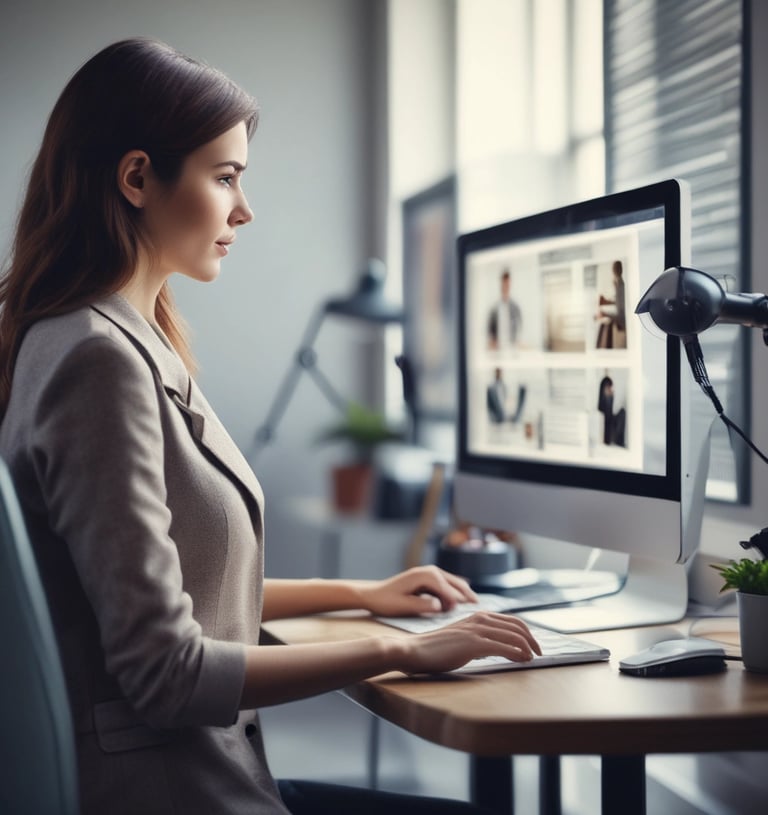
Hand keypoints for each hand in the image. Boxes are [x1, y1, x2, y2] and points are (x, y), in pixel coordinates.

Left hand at [356, 565, 476, 617]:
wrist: (373, 594)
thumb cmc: (386, 601)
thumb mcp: (403, 606)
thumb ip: (423, 606)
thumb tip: (441, 606)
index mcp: (424, 576)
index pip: (447, 588)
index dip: (456, 601)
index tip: (465, 613)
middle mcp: (429, 571)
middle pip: (455, 582)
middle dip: (467, 594)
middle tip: (480, 609)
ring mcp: (430, 574)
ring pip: (454, 583)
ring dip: (462, 595)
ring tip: (472, 609)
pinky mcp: (429, 580)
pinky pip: (448, 585)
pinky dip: (455, 593)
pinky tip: (461, 605)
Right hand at [397, 611, 541, 674]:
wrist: (415, 651)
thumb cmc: (437, 649)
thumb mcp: (463, 640)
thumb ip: (481, 640)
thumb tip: (500, 649)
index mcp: (478, 616)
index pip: (512, 620)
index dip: (527, 633)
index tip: (534, 647)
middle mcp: (479, 619)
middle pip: (517, 626)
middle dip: (532, 640)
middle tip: (539, 653)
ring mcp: (476, 630)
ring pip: (513, 635)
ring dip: (528, 648)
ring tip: (533, 659)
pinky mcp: (473, 643)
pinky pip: (503, 647)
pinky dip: (517, 654)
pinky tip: (522, 661)